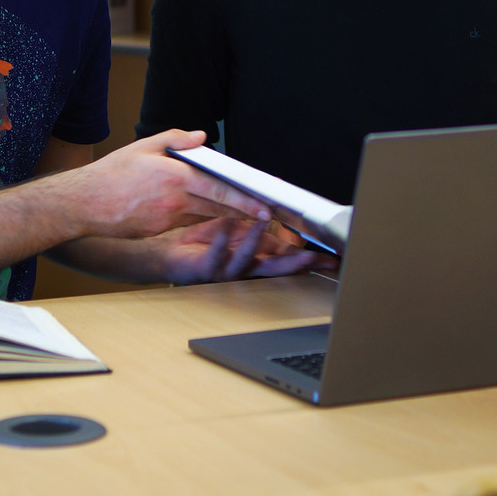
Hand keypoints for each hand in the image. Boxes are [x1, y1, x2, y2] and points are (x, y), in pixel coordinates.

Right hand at [59, 130, 272, 239]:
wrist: (84, 203)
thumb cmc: (111, 173)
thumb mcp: (143, 146)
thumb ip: (175, 139)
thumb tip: (202, 137)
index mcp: (174, 175)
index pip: (218, 188)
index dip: (244, 199)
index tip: (263, 206)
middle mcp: (174, 200)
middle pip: (217, 207)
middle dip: (243, 212)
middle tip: (265, 215)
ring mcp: (166, 218)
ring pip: (203, 217)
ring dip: (224, 217)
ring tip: (243, 214)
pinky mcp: (158, 231)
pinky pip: (183, 223)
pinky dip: (196, 219)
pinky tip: (203, 214)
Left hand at [156, 215, 336, 284]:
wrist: (166, 254)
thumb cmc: (201, 243)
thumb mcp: (236, 231)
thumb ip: (258, 231)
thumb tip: (281, 223)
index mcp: (252, 260)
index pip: (285, 261)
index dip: (307, 261)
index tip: (329, 260)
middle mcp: (241, 270)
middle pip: (273, 269)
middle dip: (293, 264)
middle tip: (311, 259)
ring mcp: (223, 272)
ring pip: (245, 262)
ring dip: (255, 243)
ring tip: (262, 224)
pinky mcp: (203, 270)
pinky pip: (215, 257)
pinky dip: (221, 242)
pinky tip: (226, 228)